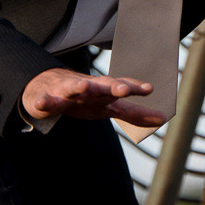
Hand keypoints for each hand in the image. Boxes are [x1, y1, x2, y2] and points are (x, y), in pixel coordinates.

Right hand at [21, 69, 167, 127]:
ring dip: (78, 86)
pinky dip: (42, 101)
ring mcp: (66, 92)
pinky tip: (41, 102)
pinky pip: (43, 101)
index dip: (135, 89)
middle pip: (101, 86)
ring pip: (72, 88)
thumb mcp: (109, 107)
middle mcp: (87, 89)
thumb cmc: (84, 99)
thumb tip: (162, 118)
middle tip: (123, 89)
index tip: (150, 88)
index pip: (122, 88)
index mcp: (103, 92)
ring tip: (84, 86)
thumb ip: (134, 113)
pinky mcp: (46, 98)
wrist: (47, 87)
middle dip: (112, 87)